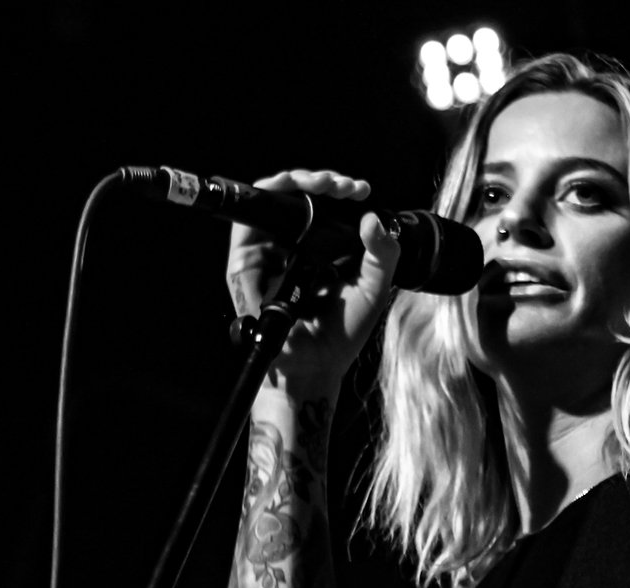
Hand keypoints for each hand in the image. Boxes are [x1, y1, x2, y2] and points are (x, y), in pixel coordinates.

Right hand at [227, 169, 400, 388]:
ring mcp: (269, 253)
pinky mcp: (246, 263)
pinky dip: (268, 198)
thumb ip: (383, 254)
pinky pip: (248, 222)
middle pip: (297, 197)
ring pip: (273, 200)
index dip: (339, 191)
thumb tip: (374, 218)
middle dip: (320, 180)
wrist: (316, 365)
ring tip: (324, 184)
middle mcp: (294, 246)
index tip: (359, 191)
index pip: (324, 206)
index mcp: (323, 248)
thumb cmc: (341, 332)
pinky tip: (291, 188)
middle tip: (343, 186)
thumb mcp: (374, 288)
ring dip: (297, 181)